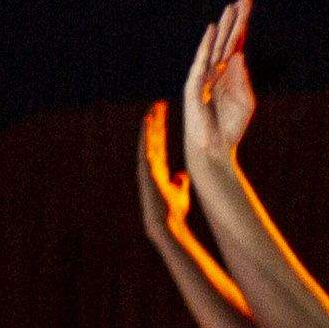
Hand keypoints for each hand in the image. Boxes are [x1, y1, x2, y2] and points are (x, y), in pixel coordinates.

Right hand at [137, 100, 190, 240]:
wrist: (166, 224)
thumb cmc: (173, 210)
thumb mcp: (180, 192)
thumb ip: (180, 181)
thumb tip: (182, 175)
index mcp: (158, 169)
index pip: (159, 144)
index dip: (160, 129)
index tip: (162, 114)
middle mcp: (151, 166)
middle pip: (152, 138)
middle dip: (155, 121)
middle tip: (158, 104)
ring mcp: (147, 168)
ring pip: (148, 141)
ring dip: (150, 125)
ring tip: (153, 109)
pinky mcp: (147, 171)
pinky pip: (146, 149)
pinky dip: (146, 136)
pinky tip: (148, 124)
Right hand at [180, 0, 262, 172]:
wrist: (214, 149)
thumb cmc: (229, 127)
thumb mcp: (245, 101)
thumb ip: (242, 79)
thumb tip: (239, 54)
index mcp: (230, 74)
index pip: (237, 44)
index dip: (242, 26)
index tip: (248, 6)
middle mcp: (217, 71)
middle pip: (228, 40)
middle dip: (235, 20)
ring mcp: (205, 77)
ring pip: (215, 47)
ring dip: (223, 28)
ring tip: (229, 9)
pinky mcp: (195, 86)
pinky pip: (202, 61)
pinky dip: (206, 46)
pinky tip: (212, 31)